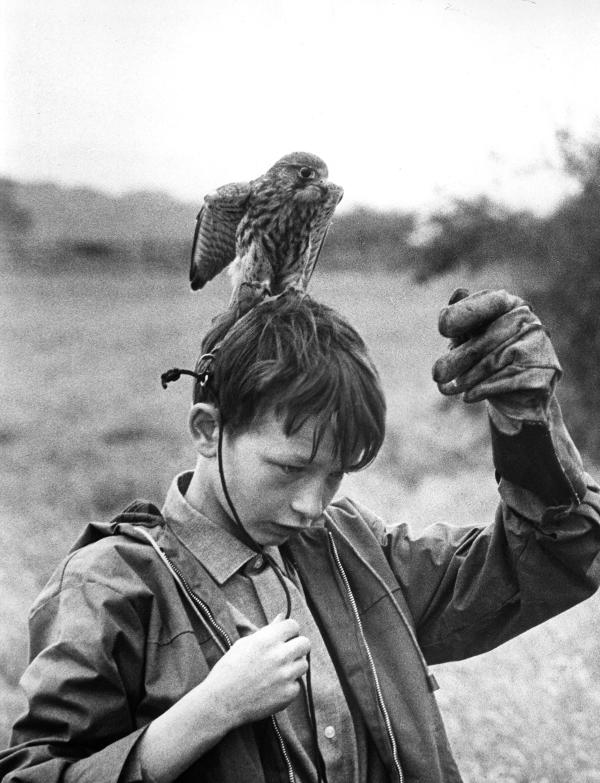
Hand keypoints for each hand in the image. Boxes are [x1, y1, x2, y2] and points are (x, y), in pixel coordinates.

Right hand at [203, 616, 309, 727]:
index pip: (293, 625)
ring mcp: (285, 676)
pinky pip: (297, 685)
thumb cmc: (229, 670)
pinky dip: (288, 686)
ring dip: (293, 667)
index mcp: (267, 639)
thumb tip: (282, 616)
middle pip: (305, 643)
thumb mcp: (244, 644)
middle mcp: (279, 655)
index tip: (284, 638)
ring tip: (276, 673)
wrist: (221, 702)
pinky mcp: (288, 694)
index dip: (289, 631)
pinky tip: (273, 688)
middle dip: (297, 647)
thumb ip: (267, 630)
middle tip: (285, 654)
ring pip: (303, 664)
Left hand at [432, 288, 560, 422]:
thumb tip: (458, 292)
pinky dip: (484, 389)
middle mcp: (529, 321)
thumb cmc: (486, 361)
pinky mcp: (545, 372)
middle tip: (436, 374)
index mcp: (509, 305)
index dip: (466, 312)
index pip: (491, 302)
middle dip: (458, 358)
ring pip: (495, 361)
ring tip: (448, 389)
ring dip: (468, 378)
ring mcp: (539, 345)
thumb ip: (463, 321)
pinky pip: (509, 380)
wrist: (516, 399)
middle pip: (488, 338)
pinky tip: (468, 396)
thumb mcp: (469, 339)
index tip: (443, 328)